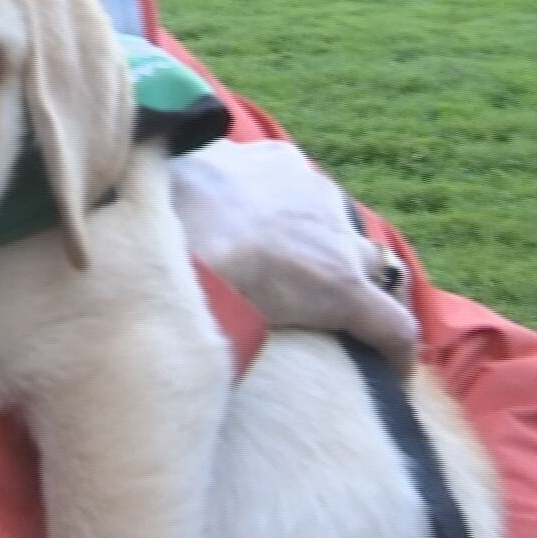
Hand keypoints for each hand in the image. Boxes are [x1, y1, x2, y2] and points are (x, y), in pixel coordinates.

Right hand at [168, 140, 418, 371]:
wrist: (176, 243)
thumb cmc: (157, 216)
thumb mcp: (160, 180)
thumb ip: (172, 187)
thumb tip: (142, 202)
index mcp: (272, 165)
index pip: (298, 196)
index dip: (287, 229)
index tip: (268, 255)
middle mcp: (312, 194)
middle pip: (337, 227)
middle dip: (326, 256)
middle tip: (300, 293)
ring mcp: (332, 242)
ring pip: (370, 269)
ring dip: (361, 296)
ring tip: (347, 333)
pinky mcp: (346, 290)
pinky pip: (390, 324)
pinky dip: (394, 349)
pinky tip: (392, 372)